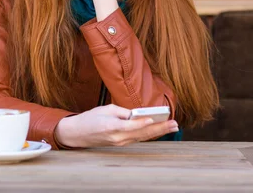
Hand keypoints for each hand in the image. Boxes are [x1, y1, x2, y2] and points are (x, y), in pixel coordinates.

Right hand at [54, 104, 178, 148]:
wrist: (77, 134)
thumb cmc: (91, 118)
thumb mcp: (106, 109)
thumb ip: (123, 112)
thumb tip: (138, 114)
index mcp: (112, 126)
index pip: (130, 125)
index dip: (143, 123)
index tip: (154, 119)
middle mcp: (118, 138)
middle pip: (142, 133)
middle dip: (160, 128)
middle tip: (174, 124)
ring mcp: (120, 143)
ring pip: (142, 137)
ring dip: (158, 132)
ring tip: (172, 127)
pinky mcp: (120, 144)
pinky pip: (138, 138)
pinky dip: (149, 134)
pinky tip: (159, 130)